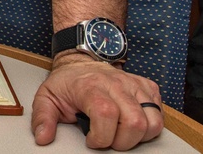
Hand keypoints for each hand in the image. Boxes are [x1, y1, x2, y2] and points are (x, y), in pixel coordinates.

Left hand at [31, 55, 163, 150]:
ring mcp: (134, 84)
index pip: (106, 114)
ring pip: (152, 120)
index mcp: (91, 86)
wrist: (82, 60)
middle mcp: (116, 84)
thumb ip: (42, 118)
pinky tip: (132, 122)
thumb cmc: (68, 82)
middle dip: (122, 142)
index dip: (101, 136)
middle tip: (108, 139)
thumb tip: (43, 137)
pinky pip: (160, 112)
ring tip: (121, 133)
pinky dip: (150, 124)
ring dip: (139, 136)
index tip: (92, 140)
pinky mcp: (147, 86)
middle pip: (135, 122)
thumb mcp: (47, 97)